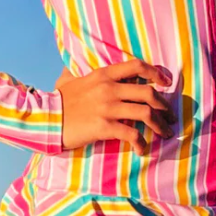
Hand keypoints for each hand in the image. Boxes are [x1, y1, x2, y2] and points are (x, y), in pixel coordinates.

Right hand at [53, 59, 176, 155]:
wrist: (45, 119)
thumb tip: (73, 69)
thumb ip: (78, 73)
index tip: (166, 83)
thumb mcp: (69, 80)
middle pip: (148, 92)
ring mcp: (107, 108)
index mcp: (103, 75)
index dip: (156, 73)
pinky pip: (132, 134)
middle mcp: (108, 88)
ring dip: (160, 125)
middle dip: (164, 106)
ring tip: (165, 133)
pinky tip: (142, 149)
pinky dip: (141, 143)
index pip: (136, 66)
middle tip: (169, 116)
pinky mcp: (104, 127)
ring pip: (146, 113)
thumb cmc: (58, 102)